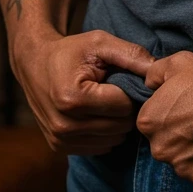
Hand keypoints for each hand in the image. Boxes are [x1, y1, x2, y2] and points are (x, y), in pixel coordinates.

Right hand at [12, 28, 153, 155]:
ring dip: (116, 121)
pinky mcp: (59, 148)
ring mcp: (60, 140)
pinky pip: (100, 147)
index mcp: (72, 98)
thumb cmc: (71, 51)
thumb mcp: (100, 43)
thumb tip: (158, 70)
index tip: (123, 77)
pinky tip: (97, 113)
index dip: (130, 90)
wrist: (34, 64)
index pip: (123, 106)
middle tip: (117, 88)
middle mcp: (64, 125)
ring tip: (105, 100)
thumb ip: (131, 55)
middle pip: (120, 126)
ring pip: (113, 140)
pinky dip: (104, 132)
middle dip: (125, 107)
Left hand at [137, 51, 192, 191]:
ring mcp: (186, 172)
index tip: (192, 108)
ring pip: (189, 166)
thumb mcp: (178, 62)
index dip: (174, 116)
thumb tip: (148, 85)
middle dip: (183, 139)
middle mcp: (162, 151)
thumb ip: (153, 73)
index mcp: (149, 123)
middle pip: (169, 148)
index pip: (154, 125)